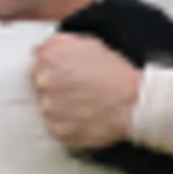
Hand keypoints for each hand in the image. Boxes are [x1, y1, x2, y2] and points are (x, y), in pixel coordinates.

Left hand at [31, 33, 145, 150]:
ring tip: (86, 107)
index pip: (38, 63)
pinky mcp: (57, 130)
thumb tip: (41, 50)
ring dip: (62, 108)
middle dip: (56, 89)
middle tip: (80, 92)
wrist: (135, 102)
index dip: (54, 70)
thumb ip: (59, 43)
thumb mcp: (89, 43)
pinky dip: (68, 126)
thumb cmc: (116, 72)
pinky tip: (85, 120)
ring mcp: (48, 108)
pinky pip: (57, 128)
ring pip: (48, 108)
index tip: (68, 76)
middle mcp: (43, 81)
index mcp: (49, 56)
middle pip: (40, 86)